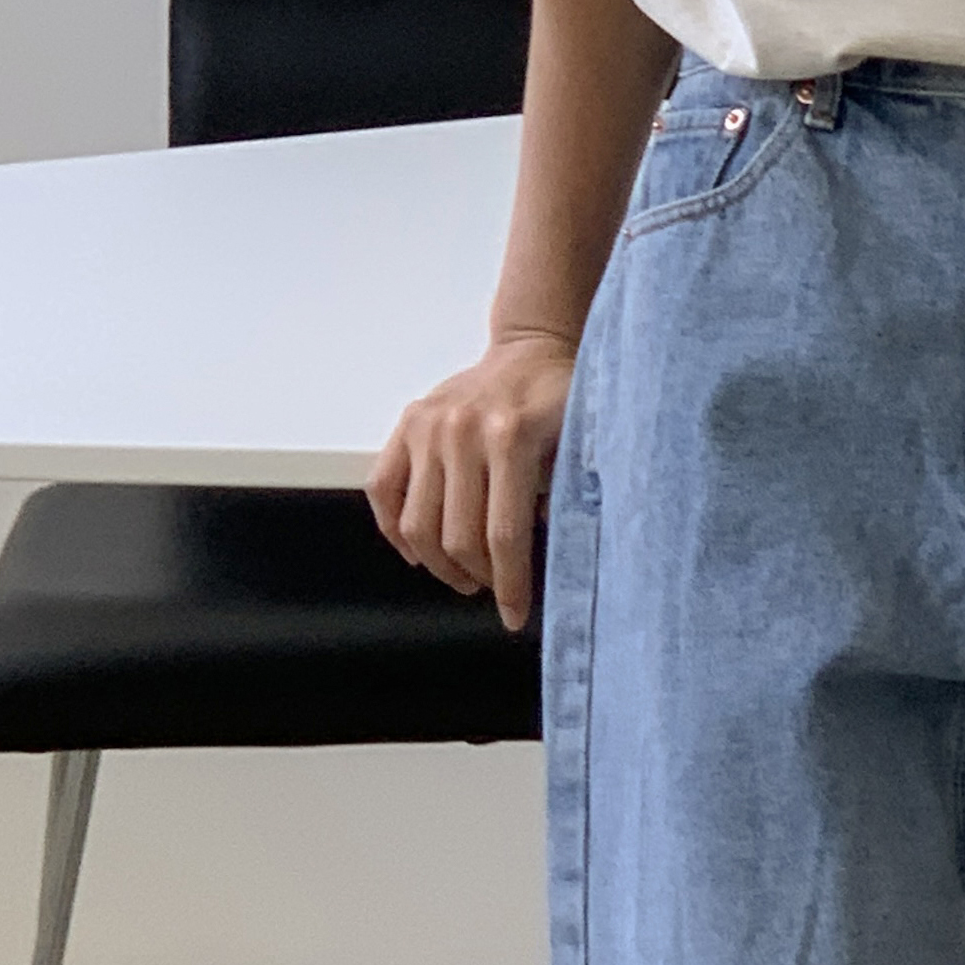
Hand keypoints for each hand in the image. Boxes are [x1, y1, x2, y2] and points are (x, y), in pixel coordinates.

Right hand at [369, 328, 577, 624]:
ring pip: (416, 525)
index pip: (504, 534)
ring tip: (465, 576)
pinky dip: (396, 531)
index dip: (510, 585)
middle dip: (478, 578)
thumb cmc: (564, 400)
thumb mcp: (582, 445)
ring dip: (439, 565)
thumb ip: (565, 499)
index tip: (515, 617)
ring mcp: (427, 427)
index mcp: (510, 437)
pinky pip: (383, 492)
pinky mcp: (406, 424)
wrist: (532, 347)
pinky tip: (421, 551)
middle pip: (457, 537)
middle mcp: (461, 431)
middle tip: (495, 590)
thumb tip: (550, 566)